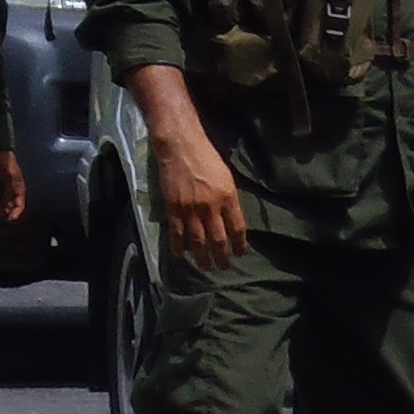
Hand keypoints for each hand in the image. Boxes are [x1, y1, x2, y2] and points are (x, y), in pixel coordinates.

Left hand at [0, 150, 27, 224]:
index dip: (15, 213)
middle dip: (0, 213)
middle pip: (5, 209)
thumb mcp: (12, 176)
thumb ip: (11, 189)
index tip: (9, 218)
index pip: (19, 206)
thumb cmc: (8, 163)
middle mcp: (7, 194)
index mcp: (17, 191)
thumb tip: (8, 204)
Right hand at [155, 128, 247, 269]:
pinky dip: (179, 246)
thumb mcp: (226, 177)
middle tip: (223, 268)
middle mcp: (211, 206)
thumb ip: (229, 200)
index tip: (239, 254)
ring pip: (198, 241)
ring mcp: (191, 209)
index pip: (237, 228)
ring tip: (205, 267)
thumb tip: (230, 220)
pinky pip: (177, 233)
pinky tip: (181, 255)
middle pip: (218, 239)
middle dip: (222, 257)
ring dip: (202, 258)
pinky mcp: (173, 208)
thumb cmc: (206, 156)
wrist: (180, 145)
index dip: (239, 245)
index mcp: (228, 197)